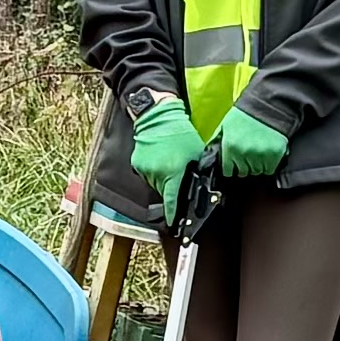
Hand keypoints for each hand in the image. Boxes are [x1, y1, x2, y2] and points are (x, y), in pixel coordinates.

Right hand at [128, 96, 202, 222]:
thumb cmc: (180, 133)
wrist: (158, 116)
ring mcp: (145, 169)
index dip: (173, 214)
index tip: (174, 224)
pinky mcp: (137, 163)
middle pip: (164, 192)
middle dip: (172, 190)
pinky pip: (148, 175)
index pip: (172, 202)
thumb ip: (197, 173)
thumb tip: (202, 187)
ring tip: (171, 166)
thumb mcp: (196, 154)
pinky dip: (155, 172)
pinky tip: (161, 160)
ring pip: (156, 184)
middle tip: (180, 181)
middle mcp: (156, 174)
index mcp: (173, 173)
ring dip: (163, 180)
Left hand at [216, 105, 289, 178]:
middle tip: (248, 155)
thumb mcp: (224, 126)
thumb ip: (217, 141)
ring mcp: (260, 156)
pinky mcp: (275, 155)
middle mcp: (244, 154)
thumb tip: (208, 153)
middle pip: (243, 172)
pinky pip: (269, 170)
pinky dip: (268, 165)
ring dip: (256, 166)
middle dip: (244, 166)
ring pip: (257, 172)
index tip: (234, 164)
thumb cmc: (244, 115)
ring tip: (257, 153)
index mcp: (229, 147)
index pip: (227, 171)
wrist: (267, 106)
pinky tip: (266, 155)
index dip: (231, 168)